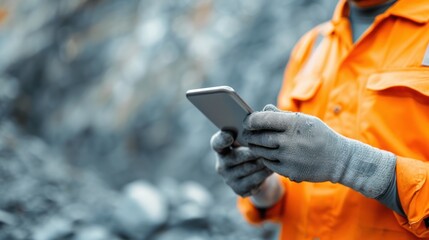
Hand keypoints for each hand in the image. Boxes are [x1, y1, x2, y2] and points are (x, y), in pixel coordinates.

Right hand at [211, 131, 271, 196]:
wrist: (254, 174)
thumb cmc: (249, 150)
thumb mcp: (245, 140)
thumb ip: (246, 132)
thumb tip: (254, 119)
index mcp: (220, 149)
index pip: (217, 143)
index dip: (222, 140)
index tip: (230, 136)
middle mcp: (221, 165)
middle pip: (238, 156)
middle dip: (254, 150)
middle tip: (269, 143)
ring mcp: (229, 179)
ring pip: (250, 167)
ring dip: (263, 160)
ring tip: (275, 153)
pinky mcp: (239, 189)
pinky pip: (256, 179)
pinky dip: (266, 172)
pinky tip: (274, 166)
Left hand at [242, 104, 395, 197]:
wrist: (339, 159)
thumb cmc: (319, 135)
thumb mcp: (305, 120)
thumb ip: (282, 115)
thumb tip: (264, 109)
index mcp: (293, 124)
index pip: (262, 119)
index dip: (251, 120)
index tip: (248, 121)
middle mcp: (289, 140)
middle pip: (259, 137)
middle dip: (250, 135)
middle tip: (247, 134)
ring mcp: (288, 157)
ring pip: (261, 151)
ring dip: (256, 147)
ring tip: (255, 143)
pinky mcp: (289, 171)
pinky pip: (268, 164)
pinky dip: (265, 158)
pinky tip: (267, 154)